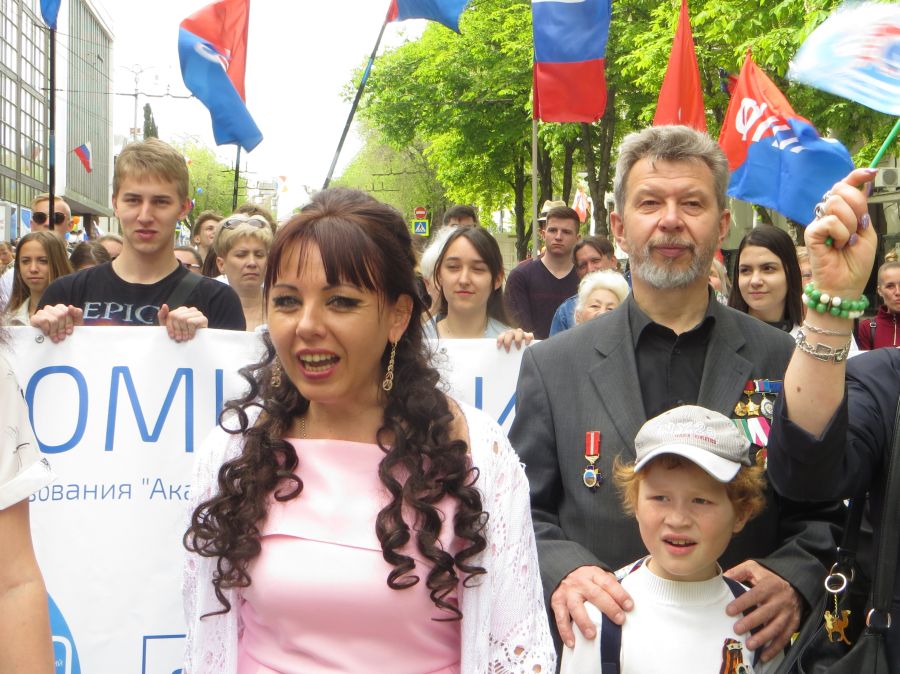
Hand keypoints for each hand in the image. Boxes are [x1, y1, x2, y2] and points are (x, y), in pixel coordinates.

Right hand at [30, 304, 82, 342]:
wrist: (58, 341)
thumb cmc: (66, 330)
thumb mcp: (76, 322)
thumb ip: (77, 313)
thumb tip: (71, 306)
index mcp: (60, 308)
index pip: (66, 312)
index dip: (69, 323)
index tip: (69, 332)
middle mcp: (51, 309)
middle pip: (60, 315)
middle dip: (62, 328)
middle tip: (62, 337)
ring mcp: (42, 312)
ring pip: (52, 319)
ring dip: (55, 330)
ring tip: (55, 338)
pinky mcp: (34, 318)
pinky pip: (42, 321)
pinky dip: (46, 328)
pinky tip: (47, 333)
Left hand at [158, 304, 207, 341]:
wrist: (194, 345)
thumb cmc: (180, 334)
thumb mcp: (167, 326)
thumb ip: (163, 315)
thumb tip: (164, 305)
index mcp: (182, 310)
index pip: (172, 314)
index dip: (170, 326)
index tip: (171, 335)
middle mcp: (190, 310)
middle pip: (177, 316)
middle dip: (177, 329)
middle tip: (178, 338)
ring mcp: (197, 313)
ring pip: (184, 319)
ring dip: (183, 331)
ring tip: (184, 338)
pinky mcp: (203, 319)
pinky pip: (192, 322)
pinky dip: (190, 331)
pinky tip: (190, 336)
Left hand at [495, 328, 533, 351]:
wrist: (524, 351)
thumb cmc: (512, 352)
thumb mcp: (507, 351)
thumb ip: (505, 351)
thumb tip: (501, 360)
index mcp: (506, 336)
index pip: (501, 336)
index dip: (499, 341)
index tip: (499, 347)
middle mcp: (513, 333)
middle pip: (509, 333)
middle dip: (507, 342)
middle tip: (508, 351)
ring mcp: (521, 333)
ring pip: (519, 332)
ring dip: (517, 340)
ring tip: (518, 348)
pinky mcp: (529, 336)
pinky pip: (529, 335)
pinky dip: (528, 339)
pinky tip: (526, 345)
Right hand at [550, 565, 633, 647]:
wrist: (562, 569)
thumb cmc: (586, 579)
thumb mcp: (598, 576)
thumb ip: (610, 586)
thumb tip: (626, 604)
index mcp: (593, 574)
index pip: (608, 583)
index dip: (619, 594)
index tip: (629, 606)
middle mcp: (580, 583)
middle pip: (595, 594)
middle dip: (608, 608)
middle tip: (619, 620)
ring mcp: (568, 593)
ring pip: (576, 607)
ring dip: (584, 621)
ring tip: (592, 635)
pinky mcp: (557, 602)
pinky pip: (560, 617)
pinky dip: (565, 631)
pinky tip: (572, 642)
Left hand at [725, 560, 800, 661]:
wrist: (795, 584)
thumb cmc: (769, 578)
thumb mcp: (754, 568)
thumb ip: (739, 572)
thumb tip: (724, 579)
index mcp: (769, 585)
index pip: (755, 595)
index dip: (742, 603)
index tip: (729, 611)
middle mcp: (780, 600)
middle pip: (766, 613)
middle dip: (751, 622)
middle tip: (737, 630)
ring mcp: (788, 613)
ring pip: (776, 627)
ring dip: (763, 638)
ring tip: (749, 645)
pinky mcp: (793, 623)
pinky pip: (784, 637)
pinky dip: (775, 648)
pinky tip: (764, 656)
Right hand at [805, 168, 877, 297]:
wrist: (846, 284)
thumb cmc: (855, 263)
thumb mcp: (867, 231)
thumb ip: (863, 210)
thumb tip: (864, 185)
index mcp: (843, 212)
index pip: (846, 186)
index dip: (857, 176)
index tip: (871, 173)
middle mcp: (828, 214)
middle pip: (840, 189)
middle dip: (857, 204)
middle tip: (860, 225)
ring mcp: (818, 222)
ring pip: (835, 203)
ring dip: (849, 223)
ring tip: (847, 240)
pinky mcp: (811, 233)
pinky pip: (830, 221)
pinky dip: (841, 234)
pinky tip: (837, 246)